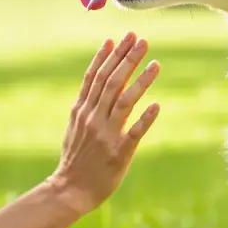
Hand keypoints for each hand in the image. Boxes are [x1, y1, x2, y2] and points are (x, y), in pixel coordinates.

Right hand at [47, 32, 159, 214]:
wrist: (71, 189)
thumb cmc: (76, 156)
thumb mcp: (76, 125)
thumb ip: (88, 103)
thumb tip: (99, 78)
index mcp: (81, 110)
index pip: (96, 76)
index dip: (107, 56)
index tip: (119, 38)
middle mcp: (93, 118)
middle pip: (111, 82)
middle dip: (127, 59)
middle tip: (142, 40)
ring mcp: (105, 135)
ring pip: (124, 101)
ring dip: (140, 81)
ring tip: (156, 63)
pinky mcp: (118, 153)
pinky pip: (134, 133)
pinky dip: (145, 118)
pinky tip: (156, 104)